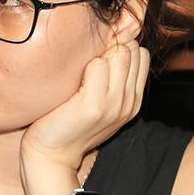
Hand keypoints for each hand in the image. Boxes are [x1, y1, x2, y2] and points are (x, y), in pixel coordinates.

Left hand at [20, 40, 148, 194]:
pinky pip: (97, 65)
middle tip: (87, 64)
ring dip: (98, 55)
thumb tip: (114, 41)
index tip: (99, 57)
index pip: (142, 55)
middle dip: (111, 47)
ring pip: (119, 54)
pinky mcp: (94, 105)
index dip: (120, 48)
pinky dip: (84, 65)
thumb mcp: (100, 100)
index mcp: (133, 100)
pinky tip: (72, 81)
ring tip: (81, 73)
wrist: (51, 153)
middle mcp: (129, 102)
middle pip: (132, 51)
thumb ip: (112, 76)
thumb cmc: (69, 121)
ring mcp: (114, 104)